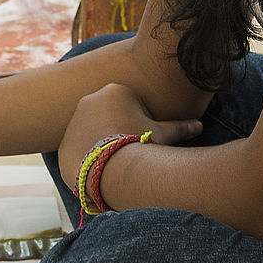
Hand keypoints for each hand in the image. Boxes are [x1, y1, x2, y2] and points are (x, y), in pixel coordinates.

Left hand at [57, 83, 201, 195]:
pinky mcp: (62, 143)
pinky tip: (101, 172)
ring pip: (92, 133)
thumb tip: (199, 125)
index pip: (129, 104)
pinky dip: (87, 160)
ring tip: (116, 164)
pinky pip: (78, 151)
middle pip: (109, 117)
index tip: (144, 138)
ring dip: (102, 145)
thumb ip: (180, 127)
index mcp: (115, 90)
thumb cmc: (141, 145)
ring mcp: (73, 121)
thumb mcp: (163, 134)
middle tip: (130, 152)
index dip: (140, 122)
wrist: (113, 168)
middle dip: (119, 131)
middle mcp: (89, 100)